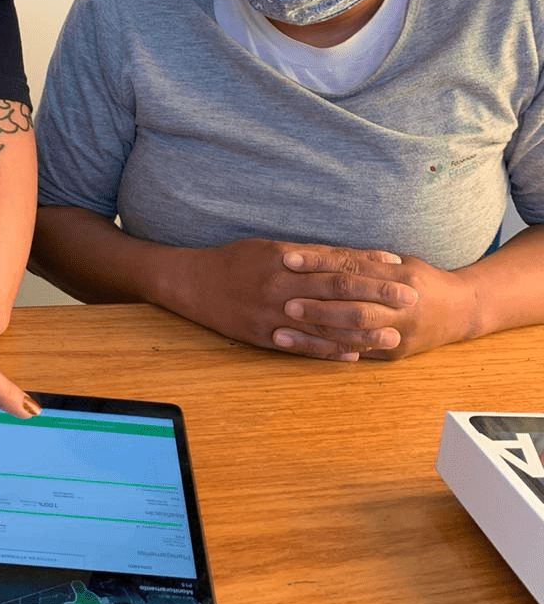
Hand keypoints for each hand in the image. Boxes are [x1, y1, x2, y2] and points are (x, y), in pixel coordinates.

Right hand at [167, 239, 419, 361]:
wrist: (193, 283)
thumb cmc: (235, 261)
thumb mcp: (269, 247)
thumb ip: (306, 254)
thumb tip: (345, 258)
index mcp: (285, 259)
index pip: (336, 261)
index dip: (369, 264)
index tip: (398, 266)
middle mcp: (282, 286)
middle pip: (338, 291)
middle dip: (377, 295)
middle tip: (410, 298)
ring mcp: (273, 314)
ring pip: (325, 324)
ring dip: (361, 331)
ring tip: (392, 335)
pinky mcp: (264, 336)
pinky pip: (302, 347)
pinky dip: (329, 352)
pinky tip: (354, 356)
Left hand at [277, 247, 480, 360]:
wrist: (462, 311)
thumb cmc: (422, 279)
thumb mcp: (398, 262)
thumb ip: (363, 259)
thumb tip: (317, 252)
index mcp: (401, 276)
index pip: (352, 267)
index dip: (318, 262)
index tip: (288, 259)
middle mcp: (402, 306)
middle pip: (353, 305)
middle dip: (316, 305)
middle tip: (283, 302)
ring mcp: (400, 333)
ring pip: (352, 335)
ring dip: (315, 334)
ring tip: (282, 331)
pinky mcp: (395, 355)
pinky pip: (358, 353)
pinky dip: (329, 351)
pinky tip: (304, 349)